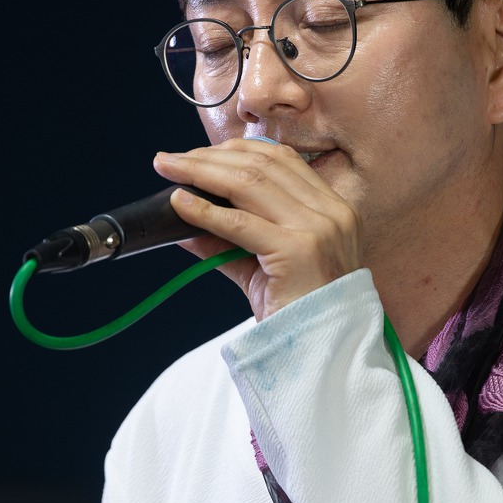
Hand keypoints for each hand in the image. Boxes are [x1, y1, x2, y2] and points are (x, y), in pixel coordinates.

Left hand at [153, 139, 363, 321]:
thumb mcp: (264, 267)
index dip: (236, 150)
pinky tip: (181, 203)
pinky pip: (240, 223)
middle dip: (210, 157)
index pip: (282, 160)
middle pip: (262, 165)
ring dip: (201, 172)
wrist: (323, 352)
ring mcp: (317, 230)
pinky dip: (205, 210)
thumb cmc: (300, 311)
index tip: (200, 153)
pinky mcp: (297, 251)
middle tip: (170, 160)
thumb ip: (229, 240)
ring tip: (168, 169)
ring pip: (249, 183)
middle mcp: (331, 213)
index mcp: (333, 209)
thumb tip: (184, 218)